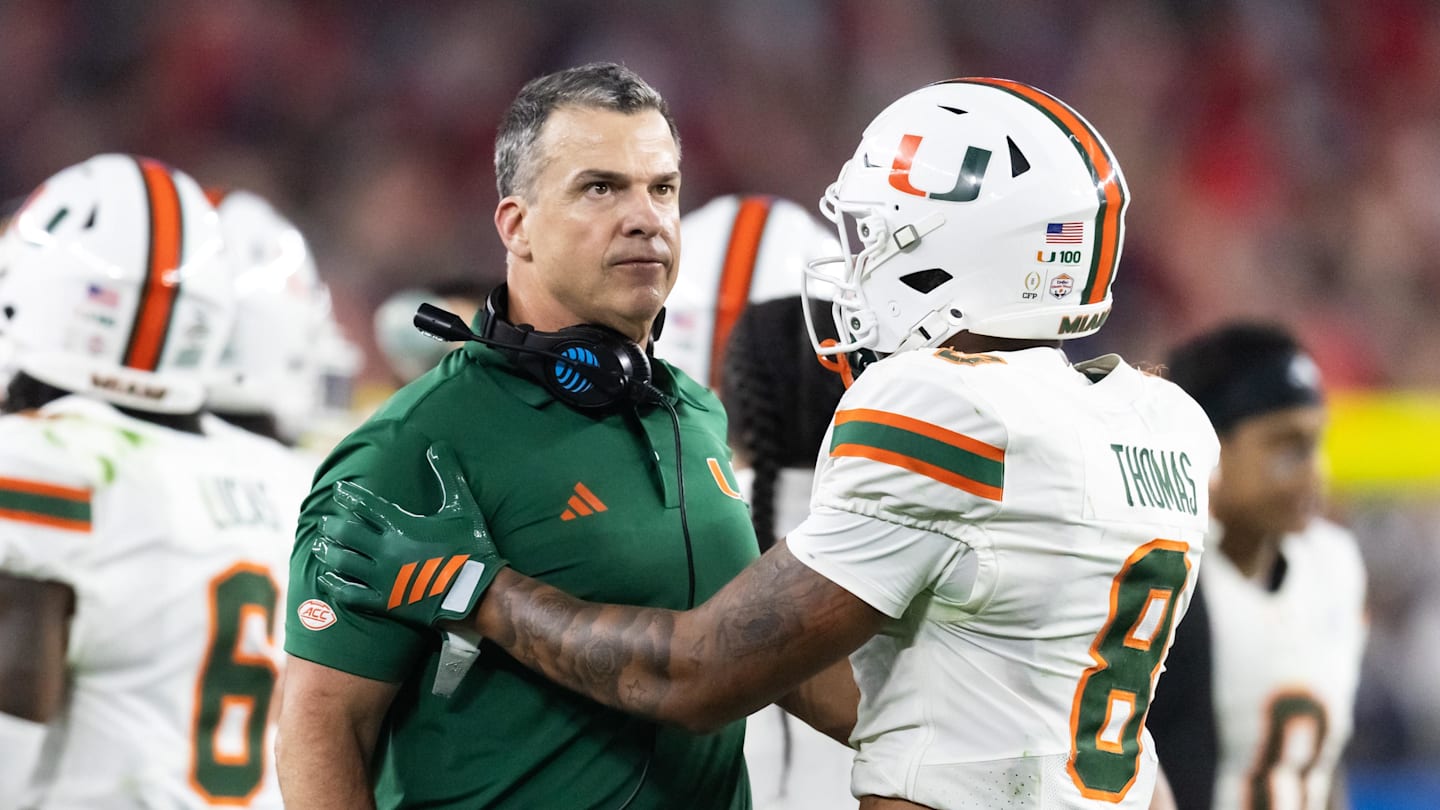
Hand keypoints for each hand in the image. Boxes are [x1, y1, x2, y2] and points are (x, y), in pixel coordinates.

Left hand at [313, 441, 505, 628]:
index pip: (366, 505)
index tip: (338, 490)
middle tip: (325, 522)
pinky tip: (325, 580)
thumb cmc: (472, 547)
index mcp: (402, 525)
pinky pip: (351, 594)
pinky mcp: (386, 602)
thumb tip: (438, 445)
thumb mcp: (462, 507)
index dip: (349, 495)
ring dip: (329, 553)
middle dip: (333, 526)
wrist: (477, 592)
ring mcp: (383, 578)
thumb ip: (448, 475)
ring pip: (344, 563)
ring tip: (318, 547)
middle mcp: (386, 550)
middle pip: (348, 534)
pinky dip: (334, 586)